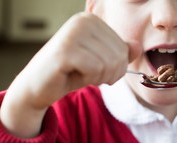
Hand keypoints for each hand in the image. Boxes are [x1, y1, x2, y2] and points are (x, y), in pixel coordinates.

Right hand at [0, 12, 140, 137]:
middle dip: (108, 74)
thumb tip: (138, 46)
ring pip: (108, 63)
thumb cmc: (70, 73)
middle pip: (119, 56)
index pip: (124, 48)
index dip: (116, 67)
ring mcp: (72, 33)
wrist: (39, 86)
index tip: (97, 69)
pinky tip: (72, 75)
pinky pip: (94, 69)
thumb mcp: (100, 63)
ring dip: (97, 77)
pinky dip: (87, 79)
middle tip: (88, 75)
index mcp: (92, 21)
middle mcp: (82, 21)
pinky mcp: (65, 51)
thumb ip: (120, 53)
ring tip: (79, 74)